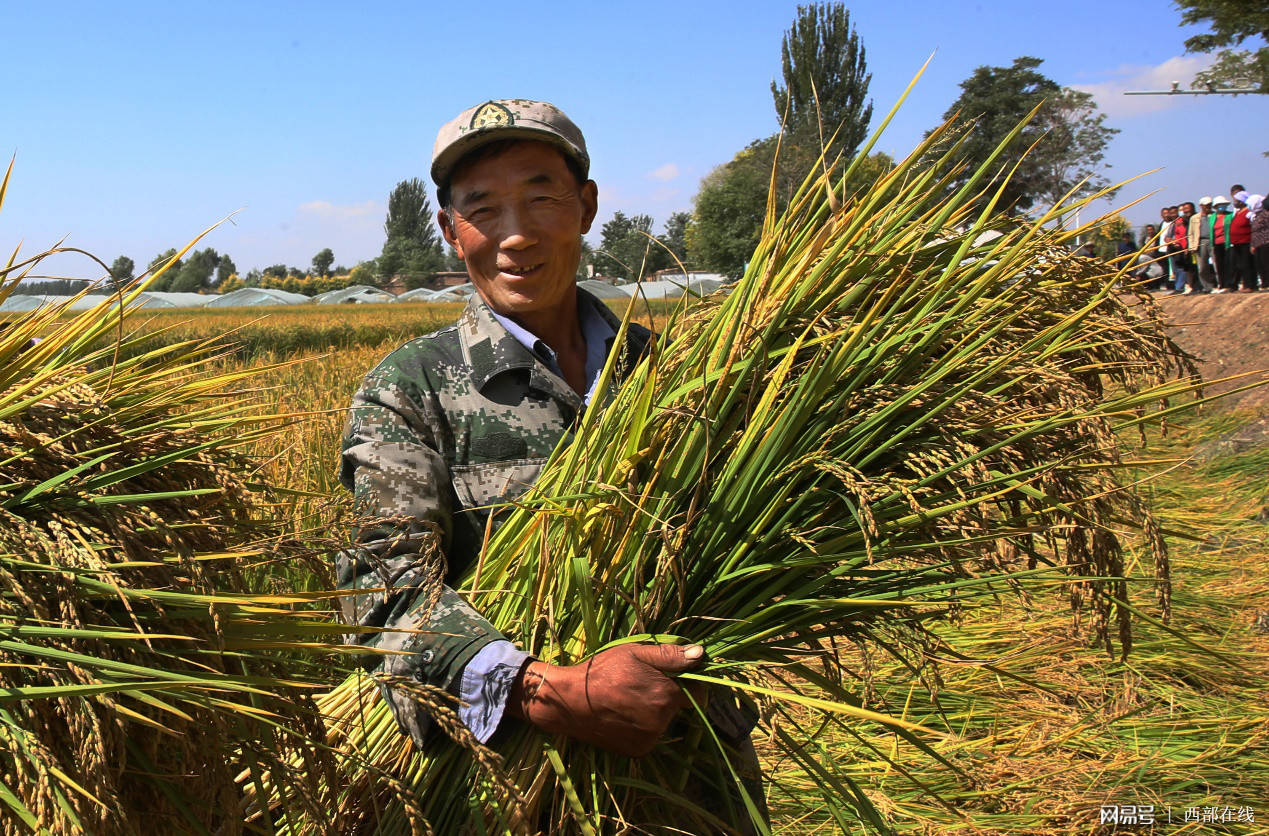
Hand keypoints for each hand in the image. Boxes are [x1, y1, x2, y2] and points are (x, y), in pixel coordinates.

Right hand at [509, 643, 704, 756]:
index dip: (688, 683)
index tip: (672, 678)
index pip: (698, 692)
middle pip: (677, 707)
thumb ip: (670, 656)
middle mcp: (662, 721)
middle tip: (640, 685)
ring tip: (627, 699)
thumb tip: (701, 655)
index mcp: (666, 695)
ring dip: (653, 712)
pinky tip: (623, 715)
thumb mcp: (635, 653)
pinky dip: (641, 727)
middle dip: (666, 696)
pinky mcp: (638, 750)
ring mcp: (650, 738)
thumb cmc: (602, 671)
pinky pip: (649, 735)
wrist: (569, 701)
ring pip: (663, 722)